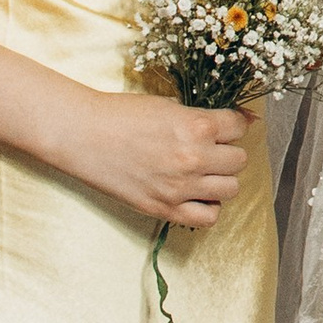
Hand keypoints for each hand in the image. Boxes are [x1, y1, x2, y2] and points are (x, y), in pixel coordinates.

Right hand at [68, 89, 253, 225]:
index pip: (240, 128)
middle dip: (227, 153)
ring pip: (231, 189)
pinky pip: (209, 217)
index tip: (224, 127)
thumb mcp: (167, 105)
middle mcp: (194, 158)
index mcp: (196, 126)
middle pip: (239, 161)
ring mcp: (180, 187)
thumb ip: (201, 116)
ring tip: (203, 172)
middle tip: (210, 150)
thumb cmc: (120, 115)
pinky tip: (195, 194)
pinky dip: (208, 206)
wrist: (83, 135)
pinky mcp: (165, 208)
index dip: (233, 126)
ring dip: (220, 180)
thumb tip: (239, 120)